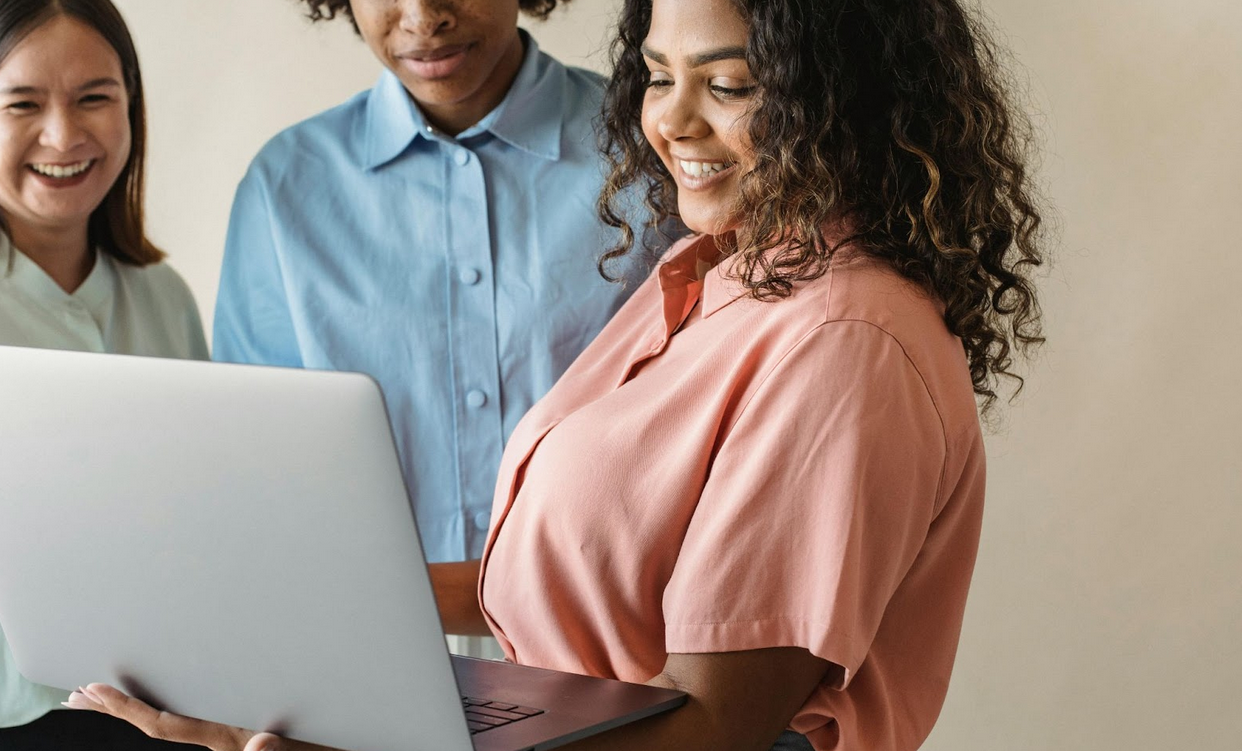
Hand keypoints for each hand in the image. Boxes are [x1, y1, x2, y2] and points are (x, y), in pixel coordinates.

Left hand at [64, 684, 334, 750]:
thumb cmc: (317, 746)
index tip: (94, 689)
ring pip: (163, 724)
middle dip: (111, 709)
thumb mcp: (301, 748)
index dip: (126, 707)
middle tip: (74, 694)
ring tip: (93, 698)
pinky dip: (154, 713)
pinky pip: (182, 723)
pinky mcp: (233, 738)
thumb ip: (277, 750)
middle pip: (152, 724)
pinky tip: (149, 707)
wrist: (328, 748)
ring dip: (126, 711)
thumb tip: (260, 743)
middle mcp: (216, 738)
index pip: (163, 723)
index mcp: (224, 735)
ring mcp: (223, 740)